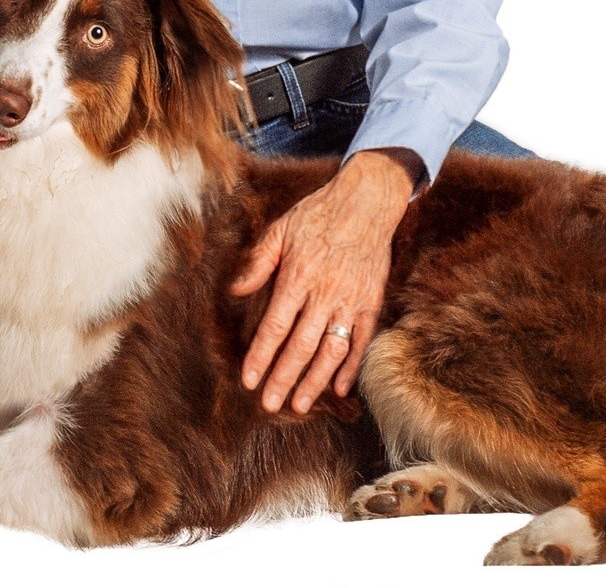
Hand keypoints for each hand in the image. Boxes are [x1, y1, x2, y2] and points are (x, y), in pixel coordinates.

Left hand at [229, 148, 417, 414]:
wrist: (366, 201)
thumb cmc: (317, 214)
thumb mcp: (280, 229)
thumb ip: (257, 263)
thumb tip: (234, 292)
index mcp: (298, 275)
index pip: (275, 326)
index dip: (260, 356)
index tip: (248, 380)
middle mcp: (325, 292)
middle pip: (301, 346)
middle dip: (283, 379)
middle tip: (269, 405)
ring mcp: (351, 300)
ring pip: (331, 351)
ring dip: (315, 381)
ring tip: (299, 405)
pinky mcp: (371, 302)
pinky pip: (361, 342)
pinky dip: (352, 367)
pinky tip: (340, 388)